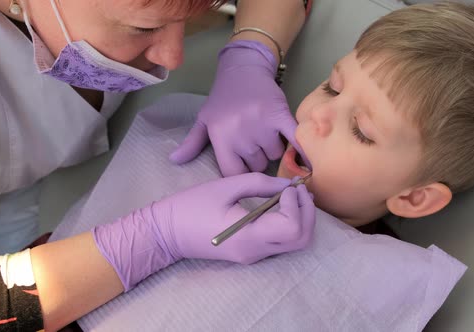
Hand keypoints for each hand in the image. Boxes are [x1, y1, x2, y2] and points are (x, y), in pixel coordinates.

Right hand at [93, 173, 314, 290]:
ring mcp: (254, 256)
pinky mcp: (251, 253)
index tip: (285, 187)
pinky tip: (282, 204)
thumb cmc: (191, 206)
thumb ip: (260, 183)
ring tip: (292, 194)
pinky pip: (282, 242)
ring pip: (295, 243)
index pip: (292, 227)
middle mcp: (256, 252)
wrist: (166, 233)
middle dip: (307, 212)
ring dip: (302, 218)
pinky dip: (291, 223)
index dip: (295, 204)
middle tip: (298, 189)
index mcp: (248, 236)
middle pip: (302, 239)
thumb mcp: (225, 186)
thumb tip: (288, 184)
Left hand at [169, 40, 305, 176]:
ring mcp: (261, 125)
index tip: (243, 165)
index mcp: (221, 137)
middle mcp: (240, 133)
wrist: (244, 69)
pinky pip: (294, 141)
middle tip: (254, 140)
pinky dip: (301, 152)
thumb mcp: (204, 119)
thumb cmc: (223, 98)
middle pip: (257, 165)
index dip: (240, 173)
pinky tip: (308, 164)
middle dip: (258, 157)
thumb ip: (192, 143)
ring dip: (274, 148)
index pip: (234, 173)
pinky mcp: (280, 116)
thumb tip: (174, 161)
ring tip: (267, 132)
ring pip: (275, 155)